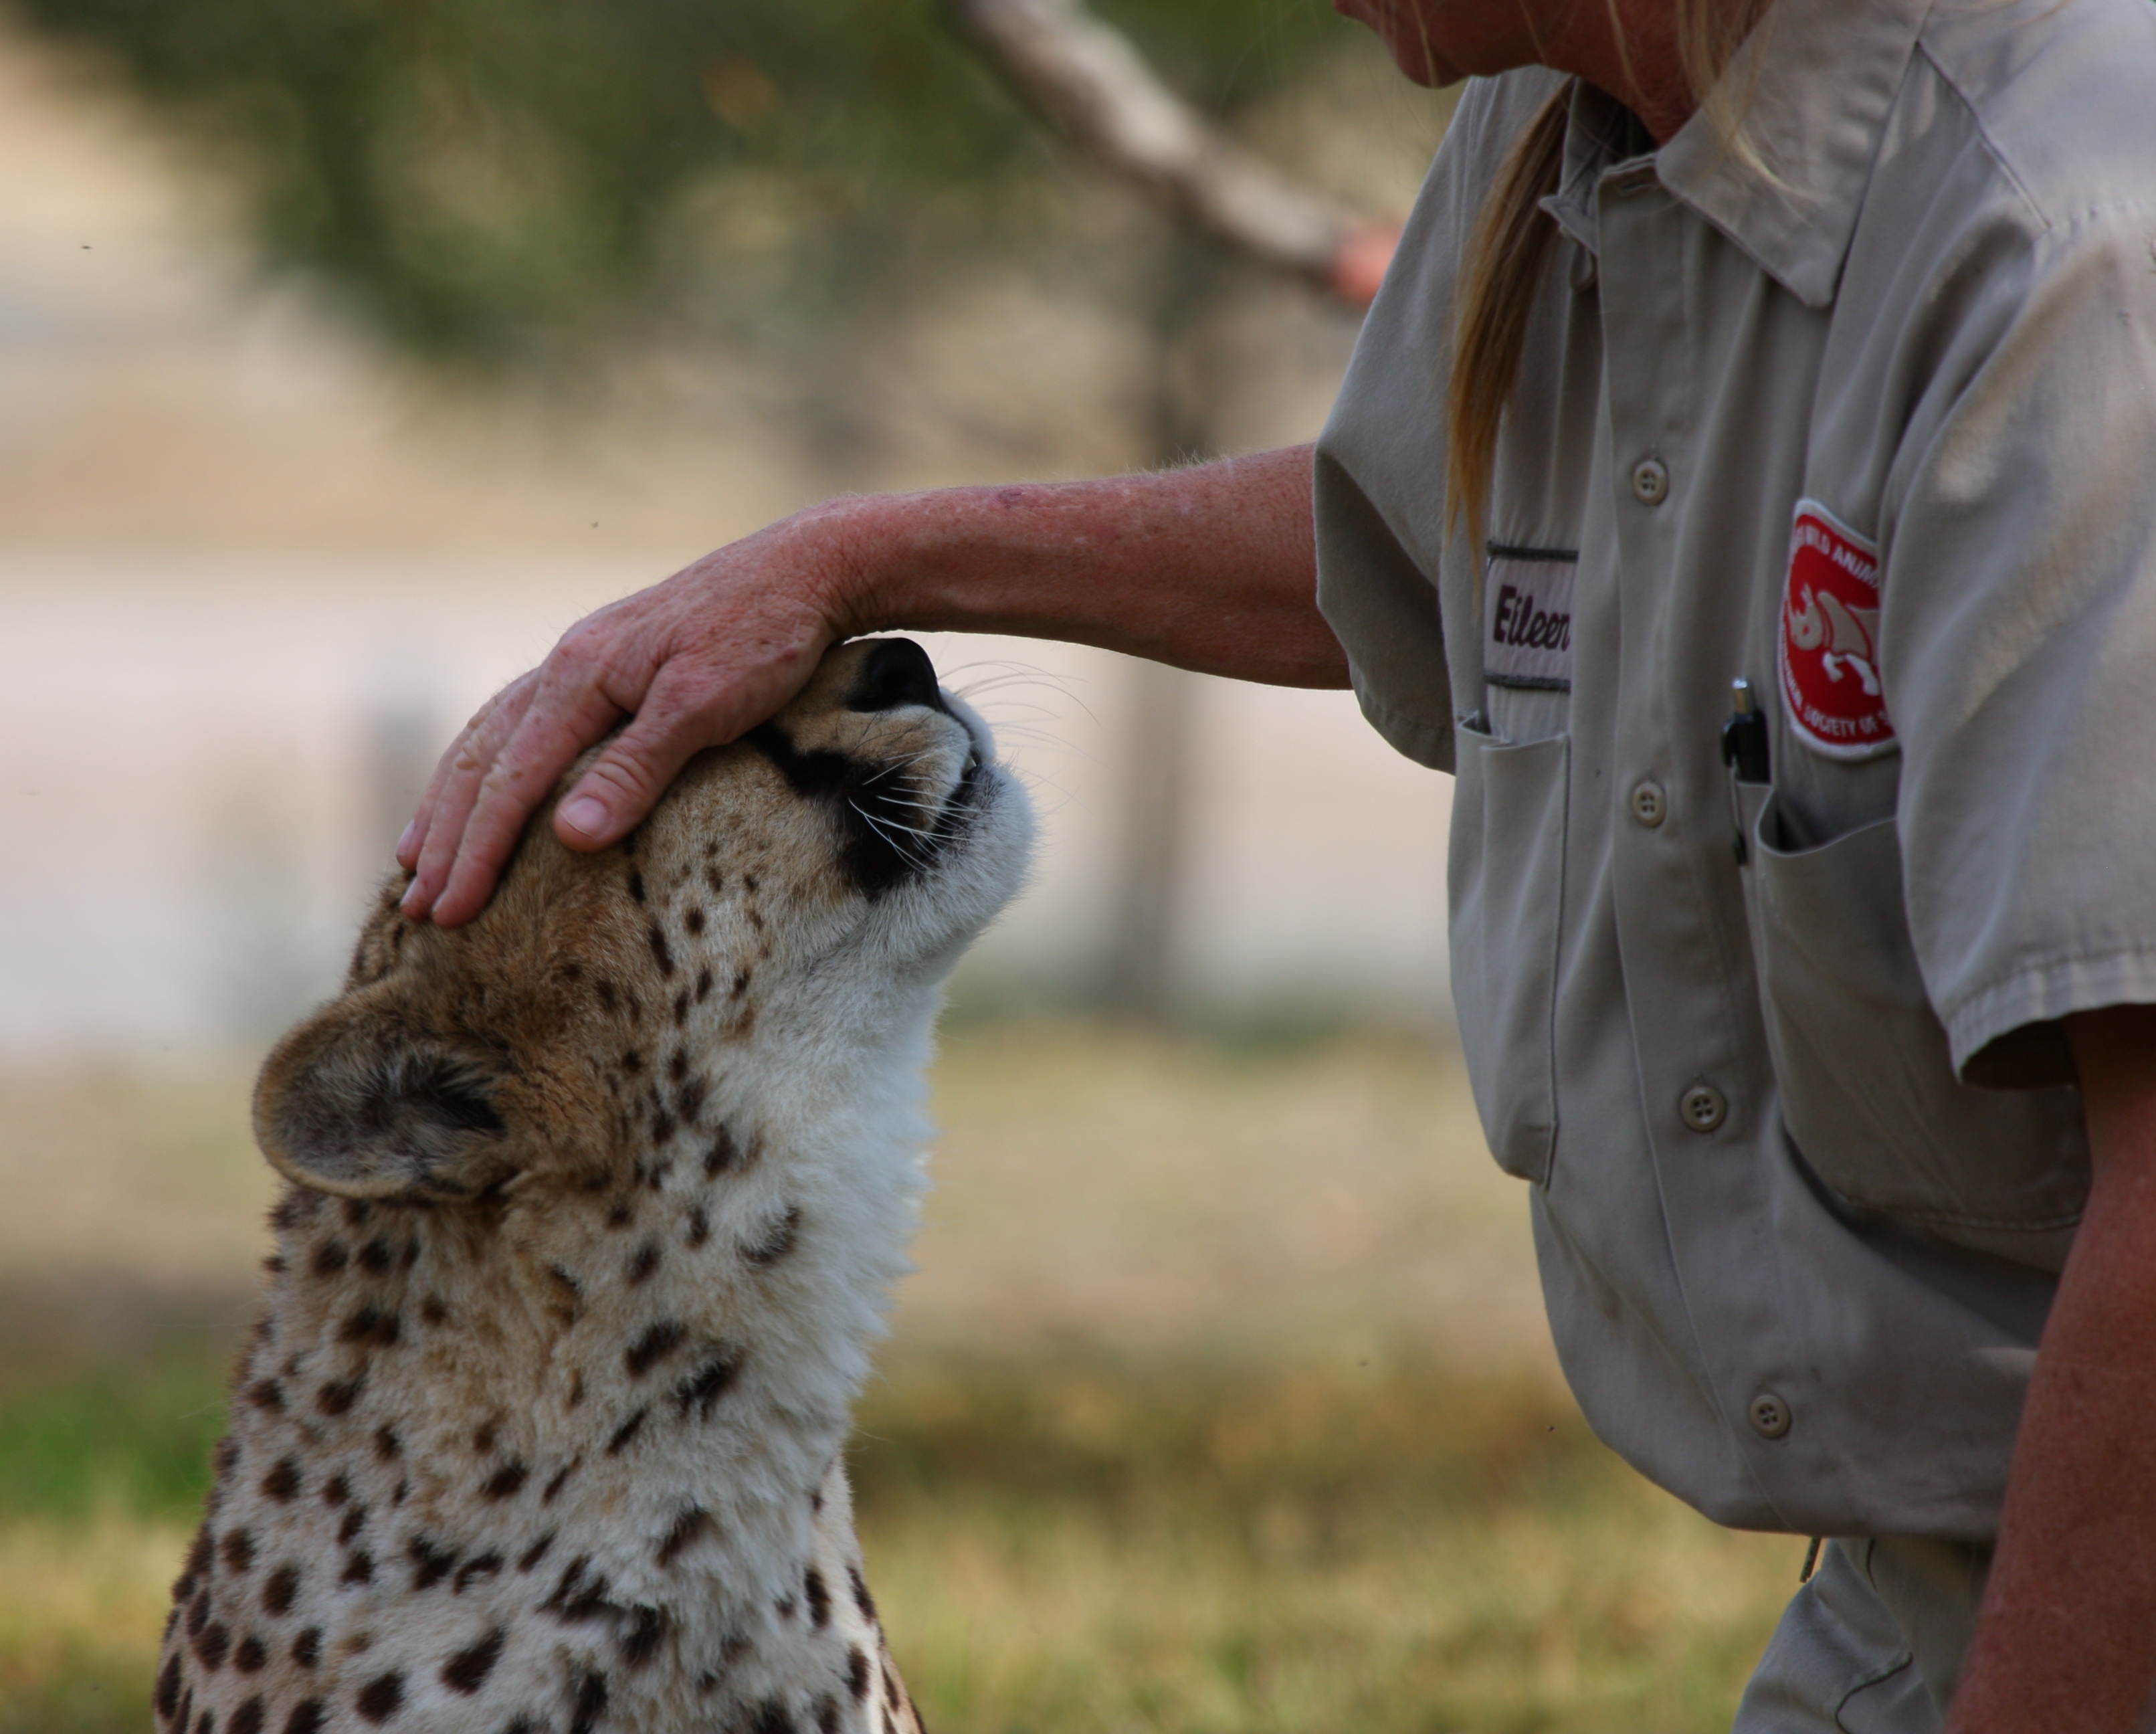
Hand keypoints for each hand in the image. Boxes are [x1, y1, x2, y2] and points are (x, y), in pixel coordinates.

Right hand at [397, 507, 860, 925]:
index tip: (451, 912)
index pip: (512, 781)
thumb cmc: (764, 637)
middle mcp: (567, 664)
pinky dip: (487, 763)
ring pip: (490, 737)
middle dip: (447, 838)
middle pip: (484, 762)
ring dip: (450, 801)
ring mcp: (583, 660)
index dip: (479, 851)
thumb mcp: (705, 706)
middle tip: (415, 909)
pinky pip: (520, 720)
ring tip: (415, 855)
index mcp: (582, 676)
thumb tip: (569, 836)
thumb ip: (636, 769)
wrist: (803, 569)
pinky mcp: (606, 663)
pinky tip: (483, 785)